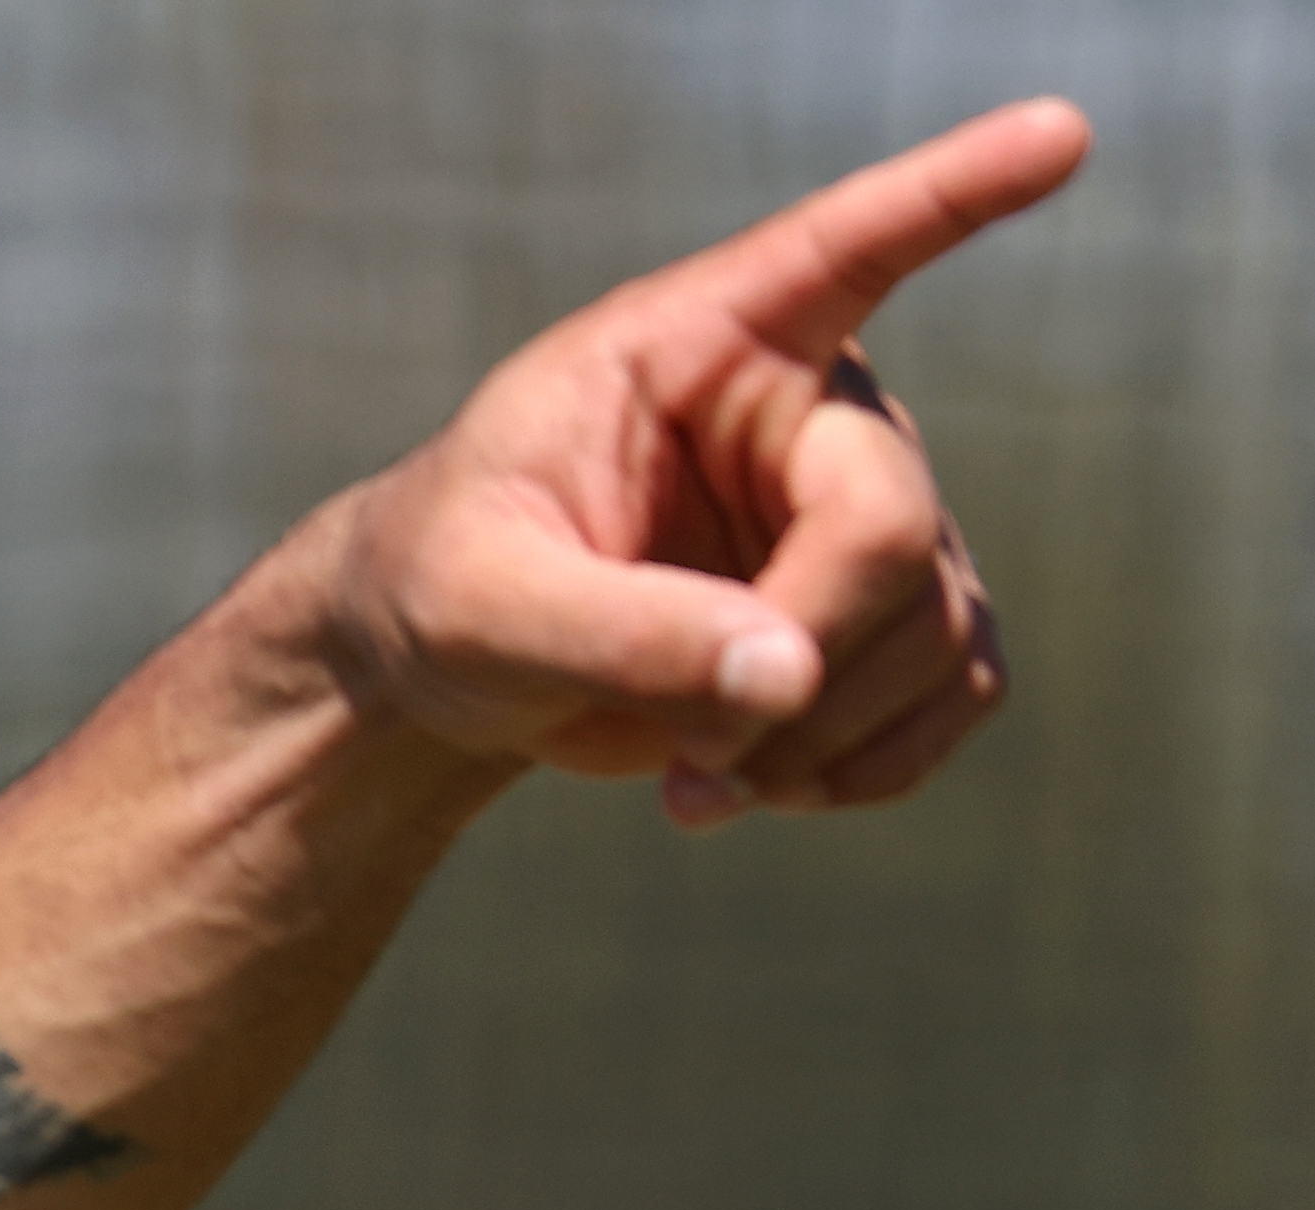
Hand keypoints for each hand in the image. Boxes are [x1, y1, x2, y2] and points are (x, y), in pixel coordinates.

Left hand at [322, 97, 1088, 827]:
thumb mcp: (478, 606)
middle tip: (688, 757)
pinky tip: (760, 788)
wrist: (448, 667)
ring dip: (818, 736)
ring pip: (934, 628)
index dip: (957, 191)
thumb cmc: (439, 589)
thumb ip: (614, 633)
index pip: (847, 246)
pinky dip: (869, 766)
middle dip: (799, 660)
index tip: (1062, 130)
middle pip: (889, 528)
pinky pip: (958, 690)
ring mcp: (863, 511)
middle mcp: (810, 411)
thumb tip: (782, 678)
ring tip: (694, 784)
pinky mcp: (883, 617)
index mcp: (704, 344)